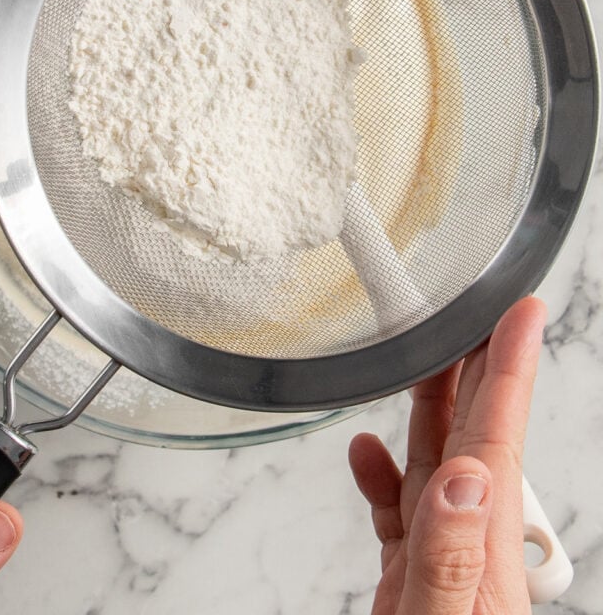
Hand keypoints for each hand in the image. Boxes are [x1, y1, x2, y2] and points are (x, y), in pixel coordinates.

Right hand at [349, 295, 545, 614]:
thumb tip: (465, 475)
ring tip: (423, 359)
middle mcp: (468, 544)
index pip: (499, 439)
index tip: (523, 314)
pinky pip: (400, 509)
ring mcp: (441, 559)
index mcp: (482, 547)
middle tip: (477, 313)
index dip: (510, 370)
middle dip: (476, 368)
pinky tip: (365, 453)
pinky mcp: (413, 576)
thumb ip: (449, 557)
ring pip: (437, 462)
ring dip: (431, 407)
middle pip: (474, 435)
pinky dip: (382, 474)